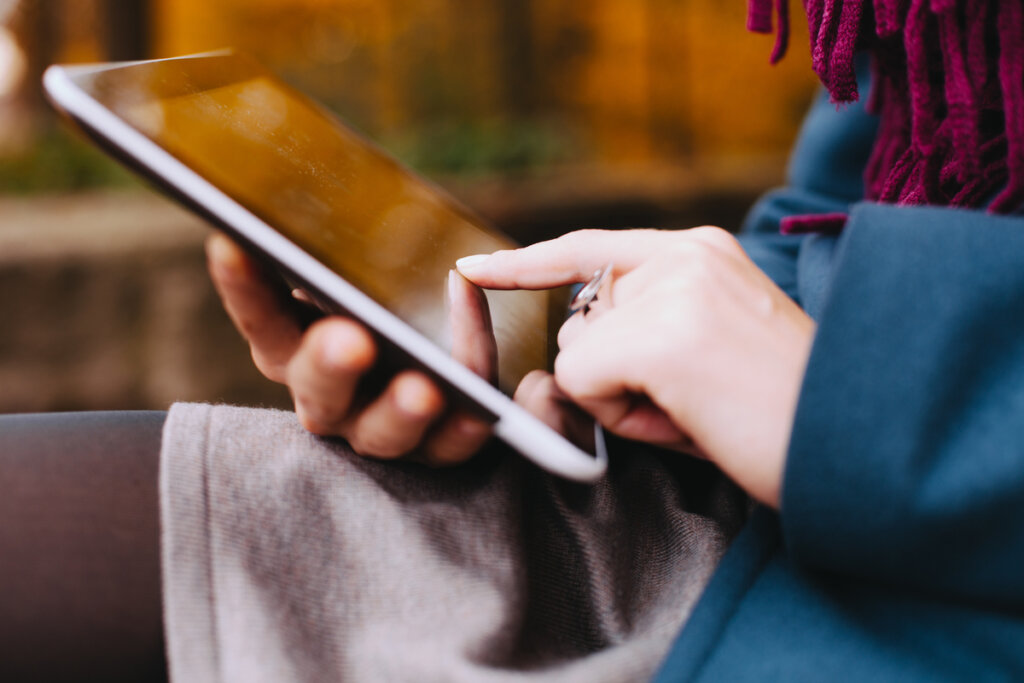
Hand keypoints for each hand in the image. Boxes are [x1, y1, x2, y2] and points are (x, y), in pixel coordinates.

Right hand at [206, 233, 491, 464]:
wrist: (446, 360)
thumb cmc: (391, 301)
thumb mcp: (366, 277)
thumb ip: (347, 257)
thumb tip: (326, 204)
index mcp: (295, 349)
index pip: (261, 317)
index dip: (243, 287)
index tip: (230, 242)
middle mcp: (329, 400)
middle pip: (318, 392)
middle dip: (330, 365)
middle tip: (350, 340)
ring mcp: (379, 431)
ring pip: (384, 433)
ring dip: (402, 411)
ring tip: (425, 389)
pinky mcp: (434, 450)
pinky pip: (454, 446)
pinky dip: (473, 426)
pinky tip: (508, 397)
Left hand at [458, 227, 814, 506]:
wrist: (856, 444)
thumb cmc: (780, 410)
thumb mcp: (711, 349)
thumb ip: (640, 334)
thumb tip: (557, 364)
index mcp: (701, 251)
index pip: (589, 249)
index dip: (527, 261)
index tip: (474, 265)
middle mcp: (684, 255)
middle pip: (583, 324)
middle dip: (615, 377)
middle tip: (694, 402)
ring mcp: (671, 291)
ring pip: (581, 357)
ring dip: (623, 401)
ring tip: (699, 410)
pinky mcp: (660, 336)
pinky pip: (584, 383)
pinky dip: (623, 418)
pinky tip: (686, 419)